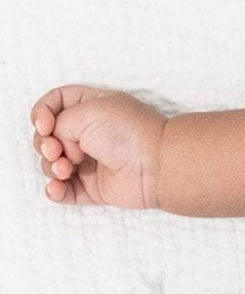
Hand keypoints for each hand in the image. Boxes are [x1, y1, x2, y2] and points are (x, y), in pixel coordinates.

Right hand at [31, 85, 166, 208]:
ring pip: (52, 164)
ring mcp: (89, 160)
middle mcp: (89, 131)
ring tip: (67, 169)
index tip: (44, 125)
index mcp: (91, 106)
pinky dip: (55, 190)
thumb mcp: (86, 112)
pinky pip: (62, 191)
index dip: (42, 112)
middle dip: (45, 144)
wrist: (154, 164)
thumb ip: (58, 122)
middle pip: (48, 136)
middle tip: (57, 150)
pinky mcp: (91, 185)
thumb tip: (54, 141)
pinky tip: (58, 187)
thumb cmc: (126, 132)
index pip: (56, 102)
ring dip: (52, 167)